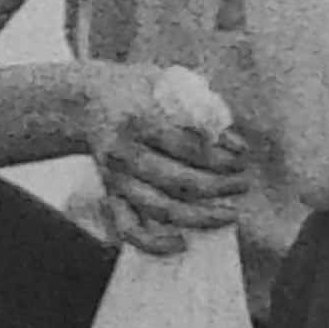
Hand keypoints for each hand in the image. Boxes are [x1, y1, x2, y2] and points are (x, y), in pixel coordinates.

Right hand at [78, 63, 252, 256]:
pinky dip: (153, 243)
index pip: (189, 147)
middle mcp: (124, 153)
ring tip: (230, 213)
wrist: (84, 103)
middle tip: (243, 183)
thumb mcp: (165, 83)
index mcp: (139, 121)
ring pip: (161, 209)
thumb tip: (233, 144)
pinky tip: (182, 244)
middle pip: (180, 181)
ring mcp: (115, 178)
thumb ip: (199, 109)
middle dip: (220, 186)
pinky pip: (128, 228)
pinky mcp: (110, 195)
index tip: (243, 157)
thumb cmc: (137, 91)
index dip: (223, 156)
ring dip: (201, 216)